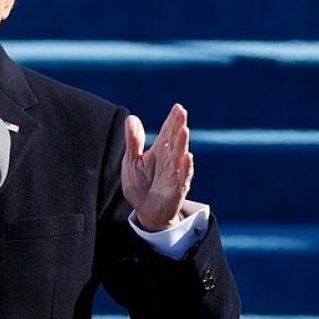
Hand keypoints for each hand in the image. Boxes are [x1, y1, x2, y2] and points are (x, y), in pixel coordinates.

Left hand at [120, 103, 192, 231]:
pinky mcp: (177, 189)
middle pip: (175, 140)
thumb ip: (133, 141)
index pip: (167, 132)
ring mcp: (175, 173)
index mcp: (160, 151)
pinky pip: (183, 177)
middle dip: (179, 126)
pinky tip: (187, 157)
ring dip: (183, 143)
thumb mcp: (131, 161)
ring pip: (180, 156)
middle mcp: (170, 160)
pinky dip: (186, 168)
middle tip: (182, 112)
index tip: (178, 107)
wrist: (145, 211)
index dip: (172, 120)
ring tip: (184, 130)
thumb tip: (132, 117)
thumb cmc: (140, 185)